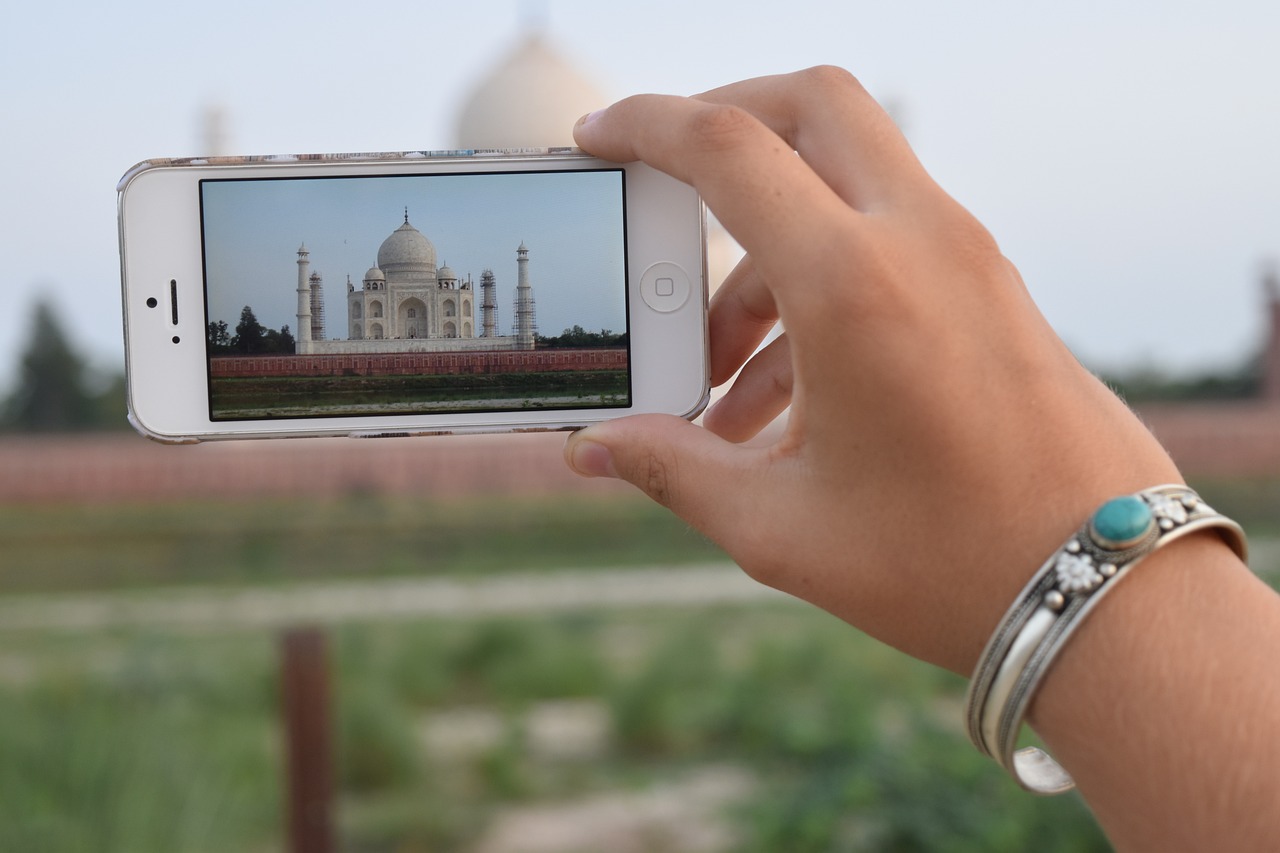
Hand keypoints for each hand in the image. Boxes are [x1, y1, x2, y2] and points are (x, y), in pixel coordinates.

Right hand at [564, 67, 1180, 673]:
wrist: (1107, 590)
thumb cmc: (947, 563)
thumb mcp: (780, 526)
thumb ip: (672, 469)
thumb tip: (593, 446)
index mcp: (852, 286)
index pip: (727, 147)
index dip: (643, 124)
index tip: (596, 135)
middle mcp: (917, 242)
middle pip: (810, 106)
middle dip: (724, 124)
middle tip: (666, 186)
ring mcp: (966, 258)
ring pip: (845, 185)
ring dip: (765, 251)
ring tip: (721, 378)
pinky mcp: (991, 288)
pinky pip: (886, 244)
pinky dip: (820, 285)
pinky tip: (785, 403)